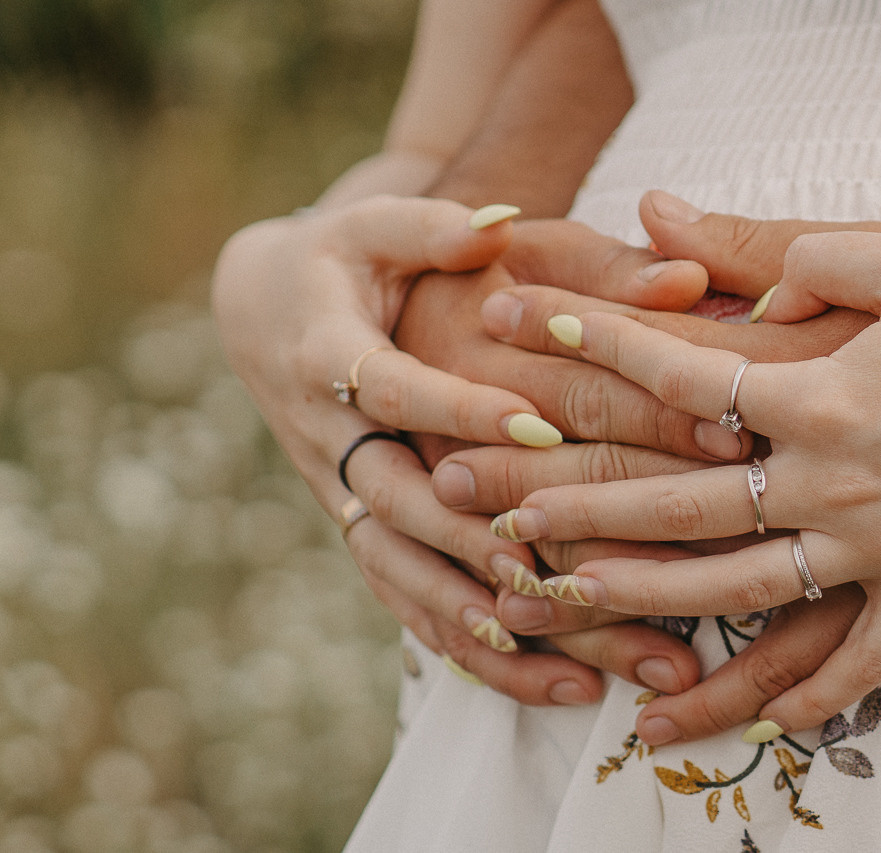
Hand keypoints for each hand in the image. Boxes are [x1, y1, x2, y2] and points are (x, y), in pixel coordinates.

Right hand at [212, 199, 711, 702]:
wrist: (266, 307)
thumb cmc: (343, 254)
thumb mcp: (377, 222)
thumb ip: (437, 224)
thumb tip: (500, 220)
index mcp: (330, 357)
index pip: (398, 389)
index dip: (461, 408)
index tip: (537, 425)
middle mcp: (331, 441)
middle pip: (411, 508)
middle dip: (494, 545)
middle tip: (587, 575)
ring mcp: (347, 498)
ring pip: (415, 576)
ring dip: (498, 628)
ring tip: (590, 668)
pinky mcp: (369, 534)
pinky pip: (417, 604)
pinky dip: (480, 650)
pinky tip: (563, 684)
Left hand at [492, 232, 880, 734]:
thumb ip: (793, 249)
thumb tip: (689, 230)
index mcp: (826, 393)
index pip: (685, 372)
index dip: (597, 344)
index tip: (524, 326)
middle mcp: (836, 481)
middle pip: (681, 501)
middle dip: (575, 501)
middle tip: (488, 508)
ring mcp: (880, 548)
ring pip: (739, 591)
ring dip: (642, 599)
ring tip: (562, 601)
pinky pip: (857, 661)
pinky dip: (800, 697)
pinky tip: (740, 723)